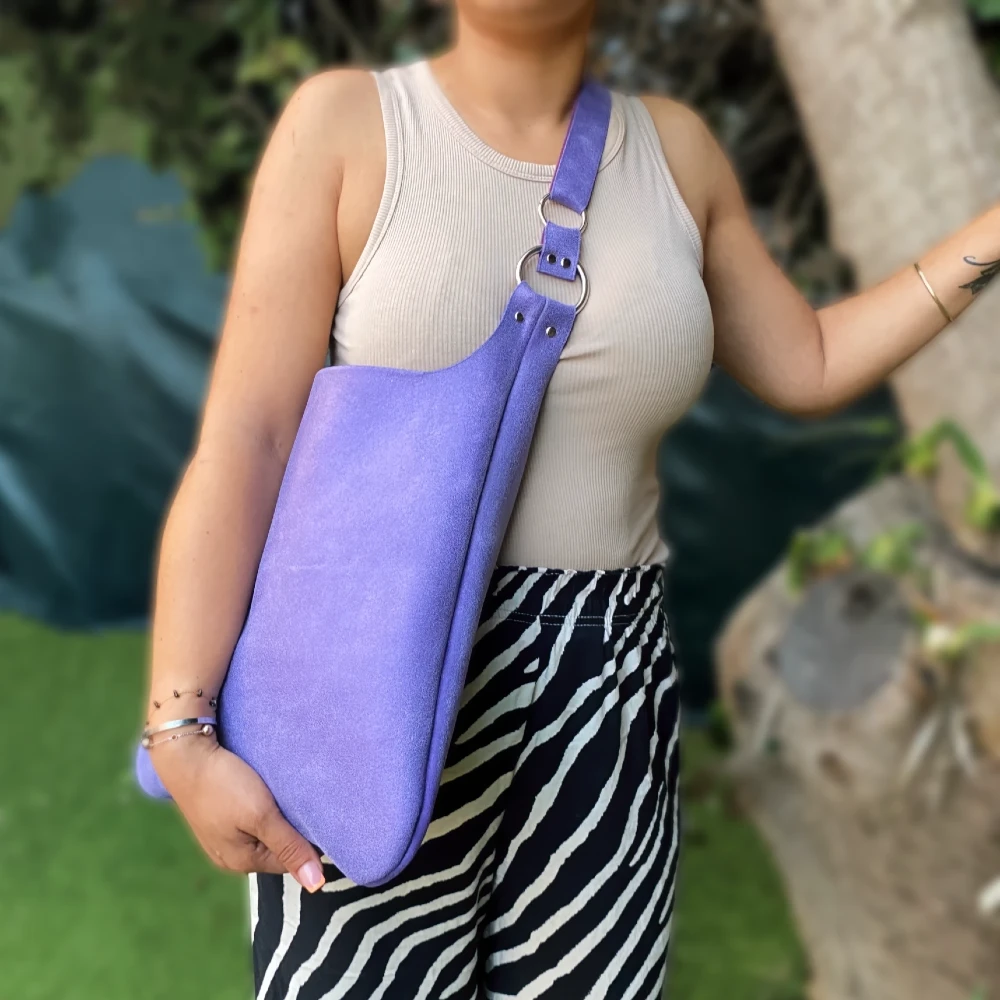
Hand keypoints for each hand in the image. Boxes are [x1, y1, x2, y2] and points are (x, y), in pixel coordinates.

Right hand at [149, 732, 325, 891]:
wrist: (186, 755)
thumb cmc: (224, 785)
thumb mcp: (262, 816)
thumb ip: (290, 847)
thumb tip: (316, 884)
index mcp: (242, 862)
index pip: (290, 860)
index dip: (306, 840)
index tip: (317, 815)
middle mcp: (230, 856)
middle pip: (276, 847)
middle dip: (290, 828)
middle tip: (300, 802)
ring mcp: (221, 837)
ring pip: (263, 832)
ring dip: (276, 816)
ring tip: (283, 795)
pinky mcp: (218, 816)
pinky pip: (249, 819)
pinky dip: (261, 807)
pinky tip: (263, 791)